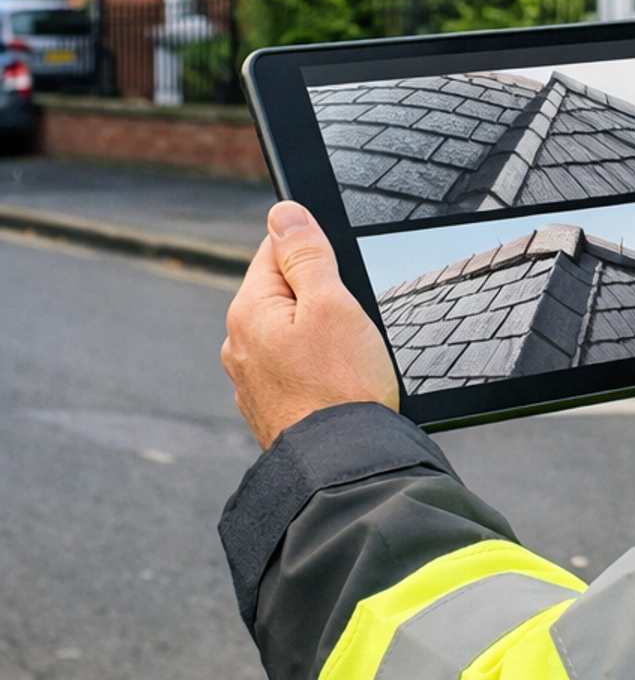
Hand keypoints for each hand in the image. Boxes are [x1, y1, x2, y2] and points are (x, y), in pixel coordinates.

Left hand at [222, 202, 398, 449]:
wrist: (343, 467)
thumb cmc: (343, 387)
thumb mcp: (333, 302)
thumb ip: (306, 253)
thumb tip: (283, 212)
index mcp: (248, 311)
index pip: (276, 249)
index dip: (316, 252)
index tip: (342, 274)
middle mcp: (238, 344)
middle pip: (284, 291)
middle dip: (319, 296)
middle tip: (350, 321)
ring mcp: (251, 380)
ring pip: (290, 332)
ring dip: (318, 335)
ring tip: (347, 358)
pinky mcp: (270, 408)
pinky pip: (294, 368)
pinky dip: (316, 368)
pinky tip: (338, 383)